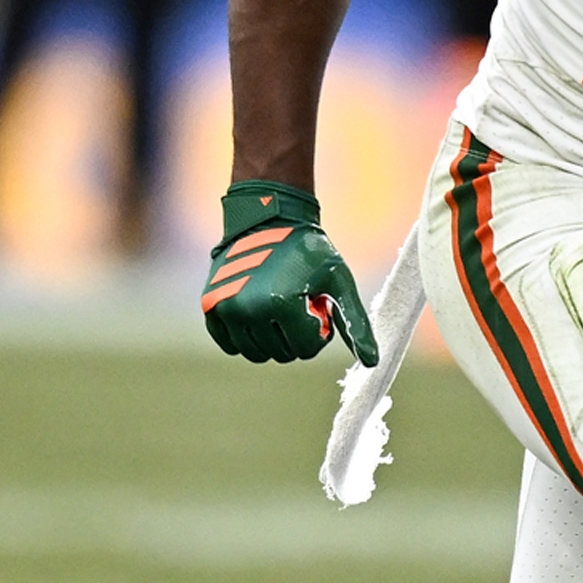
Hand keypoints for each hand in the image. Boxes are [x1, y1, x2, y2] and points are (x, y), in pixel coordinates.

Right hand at [202, 179, 377, 366]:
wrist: (268, 220)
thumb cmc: (309, 251)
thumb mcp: (338, 282)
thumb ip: (354, 323)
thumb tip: (372, 362)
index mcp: (281, 303)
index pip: (305, 349)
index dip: (317, 331)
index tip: (315, 306)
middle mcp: (249, 309)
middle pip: (281, 354)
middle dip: (294, 335)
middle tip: (296, 303)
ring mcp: (226, 309)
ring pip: (255, 353)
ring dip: (271, 338)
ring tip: (278, 307)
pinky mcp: (210, 307)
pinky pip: (229, 344)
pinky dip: (244, 337)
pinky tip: (256, 315)